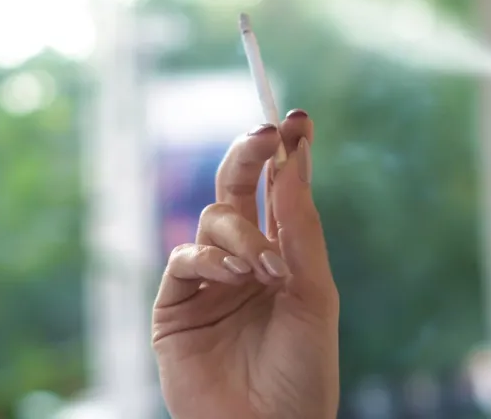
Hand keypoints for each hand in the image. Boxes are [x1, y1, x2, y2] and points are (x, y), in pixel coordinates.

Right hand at [152, 112, 339, 418]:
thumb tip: (295, 159)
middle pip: (236, 189)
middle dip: (250, 156)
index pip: (278, 191)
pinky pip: (184, 260)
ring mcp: (209, 281)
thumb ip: (300, 228)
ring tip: (262, 267)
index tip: (296, 120)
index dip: (284, 153)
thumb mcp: (314, 292)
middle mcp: (244, 259)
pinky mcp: (176, 306)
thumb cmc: (304, 370)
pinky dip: (209, 259)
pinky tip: (233, 277)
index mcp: (282, 255)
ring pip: (212, 220)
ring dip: (240, 232)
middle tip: (266, 134)